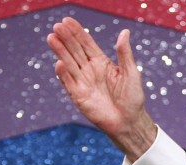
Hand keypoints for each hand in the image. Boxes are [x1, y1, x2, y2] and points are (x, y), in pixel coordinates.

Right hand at [47, 17, 157, 160]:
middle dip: (66, 39)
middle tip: (57, 26)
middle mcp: (89, 70)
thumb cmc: (133, 98)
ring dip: (60, 52)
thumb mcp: (131, 73)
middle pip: (75, 51)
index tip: (67, 21)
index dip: (77, 32)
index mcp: (101, 62)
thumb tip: (125, 32)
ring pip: (69, 64)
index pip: (86, 44)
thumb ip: (124, 53)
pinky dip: (64, 74)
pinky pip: (69, 83)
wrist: (129, 122)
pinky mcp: (78, 97)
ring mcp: (83, 83)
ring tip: (52, 38)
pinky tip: (59, 63)